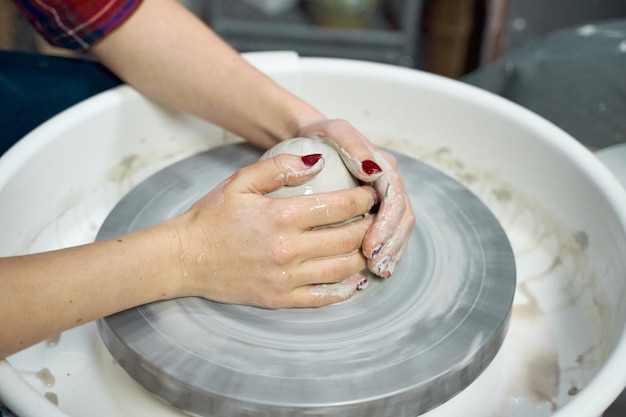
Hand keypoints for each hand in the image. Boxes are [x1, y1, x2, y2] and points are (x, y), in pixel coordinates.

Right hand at [169, 152, 376, 307]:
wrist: (184, 258)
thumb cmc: (211, 217)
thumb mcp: (240, 181)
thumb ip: (279, 168)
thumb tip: (318, 161)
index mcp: (280, 217)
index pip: (338, 206)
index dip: (362, 200)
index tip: (370, 195)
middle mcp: (287, 250)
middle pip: (347, 239)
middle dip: (369, 226)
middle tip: (375, 219)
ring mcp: (285, 278)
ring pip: (341, 269)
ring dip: (362, 256)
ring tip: (367, 244)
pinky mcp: (279, 299)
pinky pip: (322, 298)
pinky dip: (344, 290)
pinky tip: (353, 279)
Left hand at [297, 119, 414, 277]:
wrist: (312, 137)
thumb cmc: (321, 135)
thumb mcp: (335, 131)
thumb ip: (353, 145)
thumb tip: (372, 171)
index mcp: (385, 167)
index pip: (395, 200)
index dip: (386, 225)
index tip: (370, 245)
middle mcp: (390, 184)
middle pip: (403, 219)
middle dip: (392, 244)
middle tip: (375, 265)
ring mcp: (384, 198)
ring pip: (399, 230)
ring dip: (391, 252)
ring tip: (377, 271)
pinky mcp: (375, 211)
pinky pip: (386, 234)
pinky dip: (384, 252)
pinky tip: (372, 269)